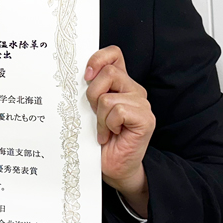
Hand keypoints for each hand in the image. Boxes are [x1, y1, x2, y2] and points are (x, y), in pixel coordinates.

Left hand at [85, 46, 154, 216]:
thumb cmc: (98, 138)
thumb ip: (88, 88)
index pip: (113, 54)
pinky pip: (118, 111)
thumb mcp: (88, 108)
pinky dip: (108, 125)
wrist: (112, 167)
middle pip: (108, 73)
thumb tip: (77, 75)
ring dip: (100, 117)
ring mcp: (142, 104)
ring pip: (109, 97)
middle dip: (92, 95)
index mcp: (120, 83)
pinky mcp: (145, 119)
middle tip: (93, 114)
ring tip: (104, 129)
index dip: (98, 59)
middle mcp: (133, 90)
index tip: (86, 76)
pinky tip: (112, 135)